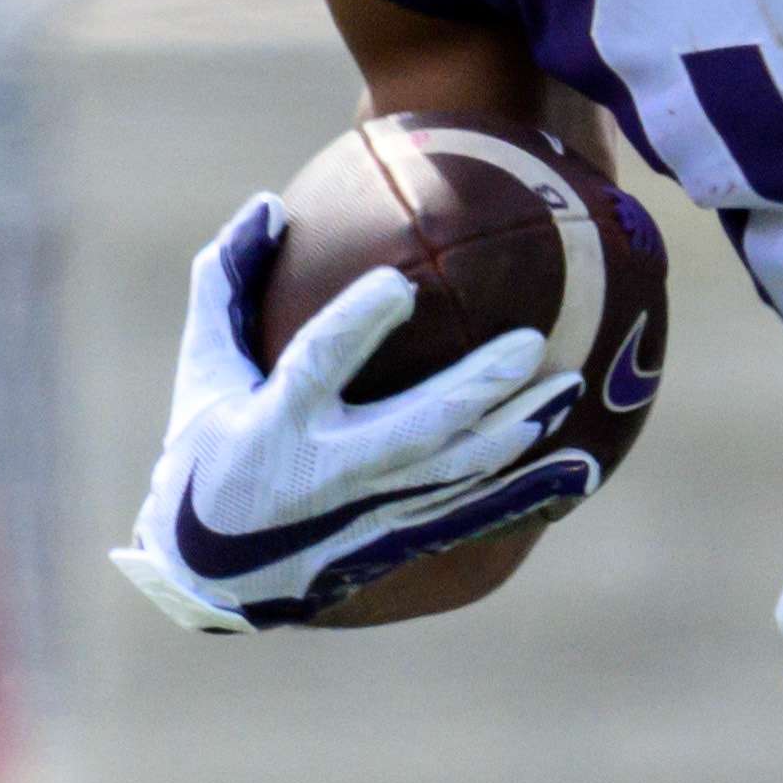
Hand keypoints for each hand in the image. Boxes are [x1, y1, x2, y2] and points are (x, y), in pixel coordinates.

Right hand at [111, 198, 582, 631]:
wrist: (211, 577)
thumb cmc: (205, 453)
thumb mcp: (203, 370)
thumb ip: (227, 284)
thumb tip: (269, 205)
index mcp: (274, 423)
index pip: (318, 366)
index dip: (356, 327)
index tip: (398, 286)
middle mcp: (327, 473)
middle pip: (415, 428)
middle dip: (474, 388)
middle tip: (530, 344)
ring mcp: (368, 514)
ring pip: (455, 473)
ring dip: (515, 433)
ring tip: (567, 388)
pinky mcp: (395, 541)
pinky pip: (471, 515)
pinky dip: (525, 494)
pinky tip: (579, 469)